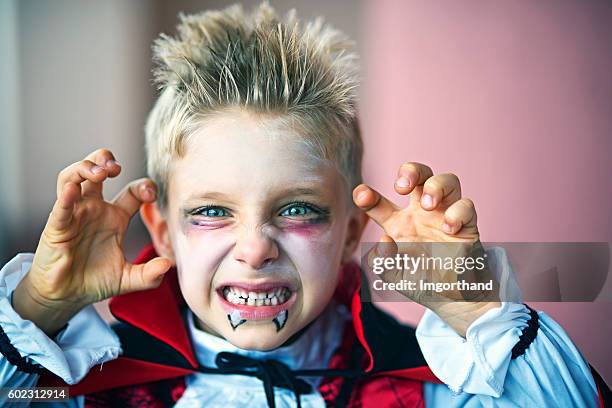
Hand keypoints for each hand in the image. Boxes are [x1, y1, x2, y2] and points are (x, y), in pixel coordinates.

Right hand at [12, 149, 171, 336]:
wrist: (66, 296)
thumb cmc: (94, 281)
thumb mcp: (128, 279)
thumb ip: (149, 274)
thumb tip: (167, 266)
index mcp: (115, 217)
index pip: (132, 191)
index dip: (143, 186)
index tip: (151, 194)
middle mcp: (94, 210)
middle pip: (96, 171)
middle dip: (104, 160)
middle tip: (115, 166)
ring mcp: (74, 215)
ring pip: (72, 178)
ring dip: (84, 169)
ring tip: (99, 172)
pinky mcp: (56, 227)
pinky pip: (60, 207)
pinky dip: (65, 196)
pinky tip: (73, 189)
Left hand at [353, 162, 499, 335]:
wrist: (451, 300)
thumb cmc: (420, 282)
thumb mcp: (392, 275)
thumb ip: (381, 261)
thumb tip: (385, 240)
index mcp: (398, 223)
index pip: (378, 202)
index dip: (367, 195)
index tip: (361, 195)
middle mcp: (421, 214)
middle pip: (419, 174)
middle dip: (410, 171)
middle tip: (401, 187)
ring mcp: (445, 216)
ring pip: (448, 180)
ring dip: (436, 186)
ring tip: (427, 204)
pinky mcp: (467, 226)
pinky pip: (467, 206)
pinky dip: (457, 212)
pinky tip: (447, 227)